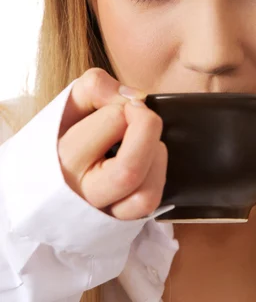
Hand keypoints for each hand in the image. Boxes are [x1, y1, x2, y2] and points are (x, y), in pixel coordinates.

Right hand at [57, 67, 167, 219]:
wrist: (44, 180)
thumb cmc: (61, 136)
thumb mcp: (69, 103)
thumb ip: (96, 87)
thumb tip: (134, 96)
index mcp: (64, 160)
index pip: (113, 122)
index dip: (125, 105)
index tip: (121, 104)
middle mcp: (83, 194)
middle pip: (130, 169)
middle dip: (148, 129)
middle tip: (142, 114)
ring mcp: (103, 214)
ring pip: (146, 196)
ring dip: (156, 158)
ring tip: (144, 141)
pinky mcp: (121, 224)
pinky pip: (150, 209)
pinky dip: (156, 180)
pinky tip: (147, 161)